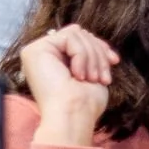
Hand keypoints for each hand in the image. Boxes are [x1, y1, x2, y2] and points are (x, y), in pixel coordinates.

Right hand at [18, 25, 119, 146]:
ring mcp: (35, 51)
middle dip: (98, 52)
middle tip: (101, 77)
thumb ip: (86, 51)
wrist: (73, 115)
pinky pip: (69, 37)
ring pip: (76, 33)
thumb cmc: (84, 102)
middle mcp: (41, 54)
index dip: (100, 47)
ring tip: (92, 78)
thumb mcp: (90, 70)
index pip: (80, 38)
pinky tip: (78, 75)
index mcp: (53, 59)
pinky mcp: (34, 50)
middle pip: (80, 33)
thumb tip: (88, 34)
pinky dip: (82, 55)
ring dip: (92, 56)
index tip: (114, 61)